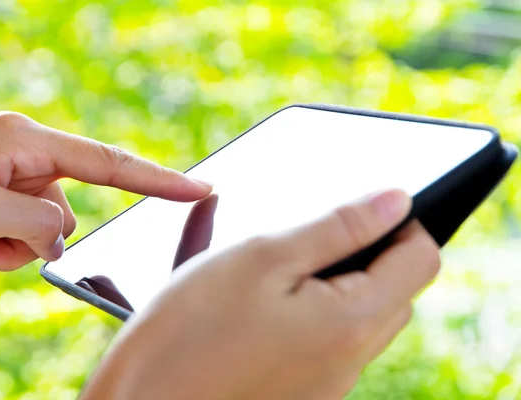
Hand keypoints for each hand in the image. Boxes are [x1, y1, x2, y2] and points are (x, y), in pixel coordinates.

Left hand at [0, 112, 210, 270]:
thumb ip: (38, 224)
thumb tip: (62, 234)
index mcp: (26, 140)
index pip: (108, 163)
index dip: (158, 179)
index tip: (199, 188)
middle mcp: (24, 151)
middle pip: (67, 208)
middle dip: (35, 238)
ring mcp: (11, 171)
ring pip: (44, 225)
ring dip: (12, 248)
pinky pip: (23, 228)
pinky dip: (1, 247)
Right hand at [80, 189, 440, 399]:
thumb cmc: (190, 330)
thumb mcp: (265, 257)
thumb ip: (340, 227)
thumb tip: (396, 200)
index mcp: (351, 323)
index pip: (420, 258)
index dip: (399, 222)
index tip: (360, 209)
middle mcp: (349, 362)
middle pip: (390, 289)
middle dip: (363, 252)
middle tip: (307, 235)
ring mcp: (326, 382)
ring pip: (355, 314)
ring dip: (328, 279)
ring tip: (272, 263)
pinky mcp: (301, 390)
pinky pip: (324, 339)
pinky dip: (304, 309)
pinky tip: (257, 298)